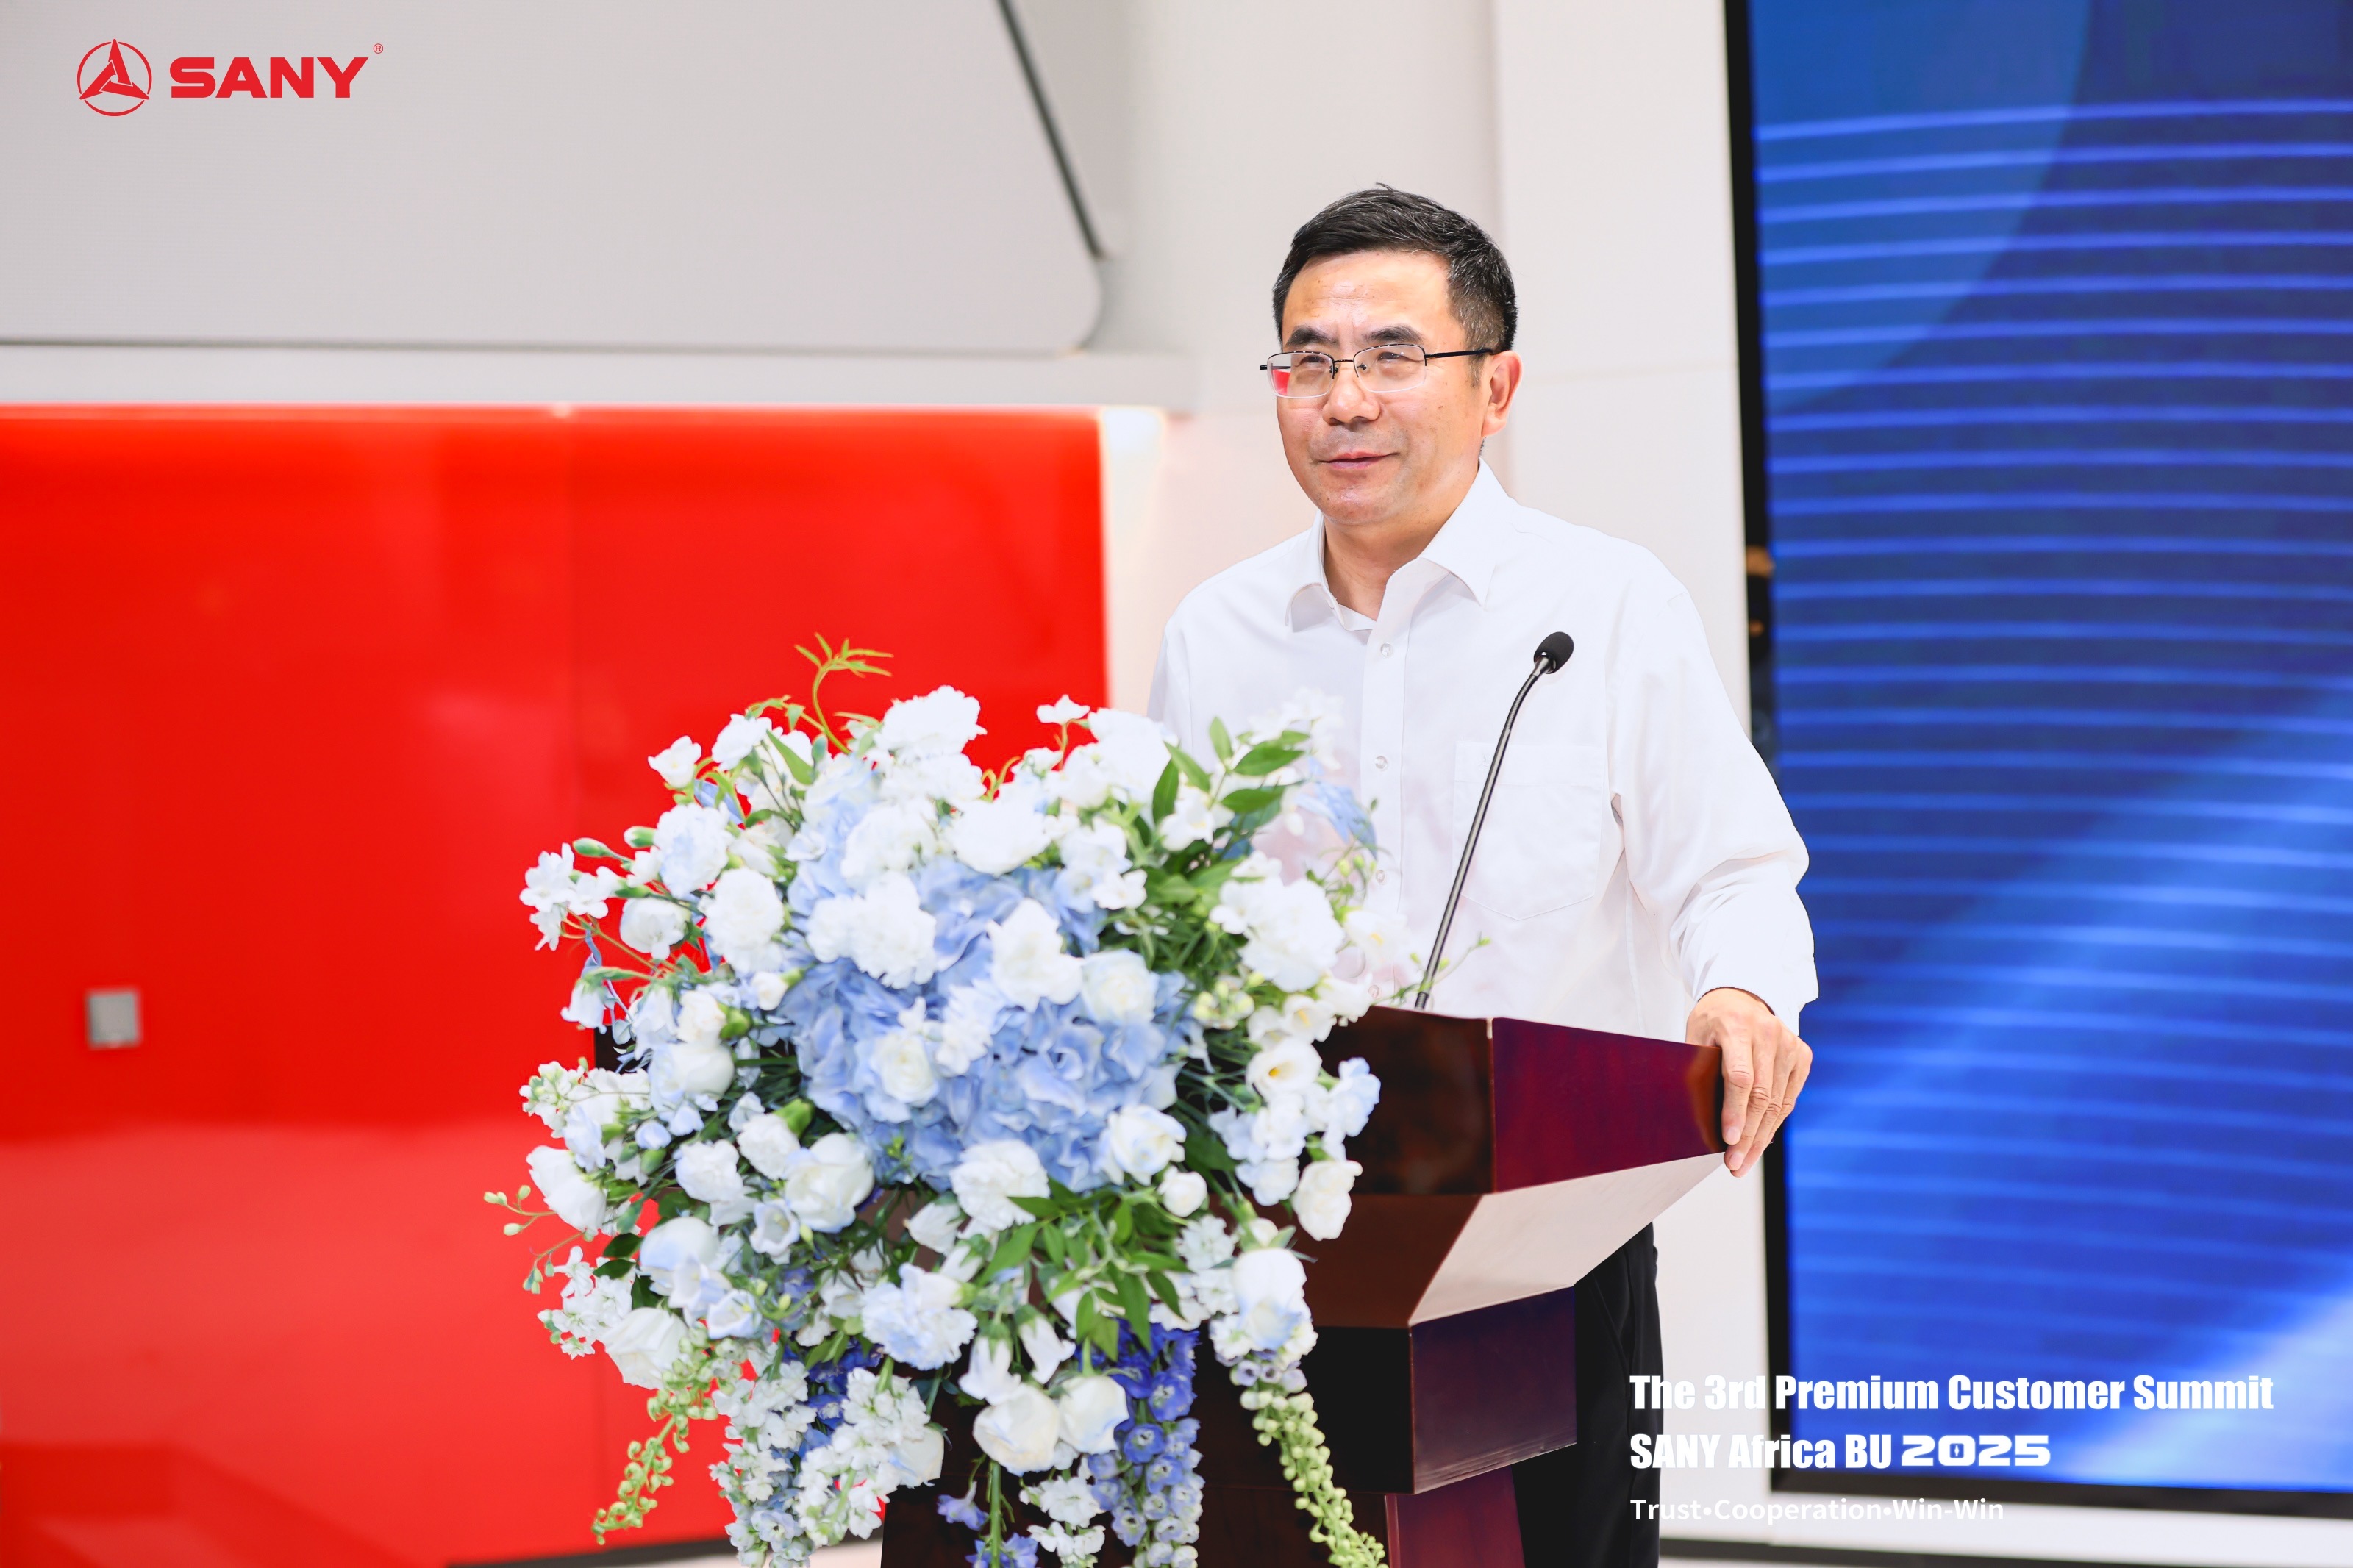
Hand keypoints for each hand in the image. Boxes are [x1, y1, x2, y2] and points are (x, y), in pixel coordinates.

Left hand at [1687, 987, 1810, 1176]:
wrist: (1743, 996)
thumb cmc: (1713, 1020)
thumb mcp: (1696, 1035)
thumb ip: (1700, 1068)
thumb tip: (1698, 1117)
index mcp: (1737, 1026)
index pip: (1740, 1077)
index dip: (1734, 1111)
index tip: (1729, 1139)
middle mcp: (1769, 1034)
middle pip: (1762, 1096)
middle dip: (1748, 1136)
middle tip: (1734, 1165)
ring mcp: (1790, 1045)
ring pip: (1778, 1103)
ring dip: (1761, 1137)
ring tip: (1743, 1162)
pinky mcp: (1802, 1056)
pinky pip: (1789, 1098)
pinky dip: (1774, 1123)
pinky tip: (1760, 1143)